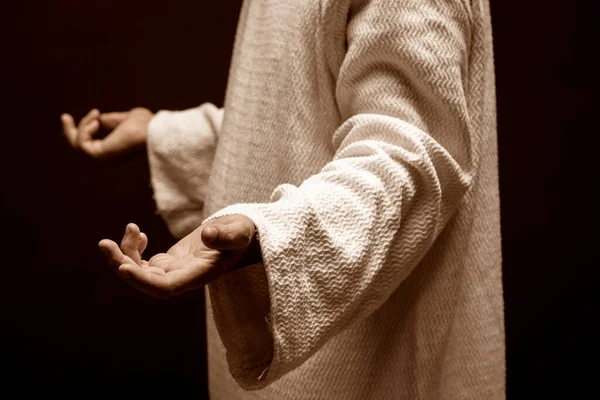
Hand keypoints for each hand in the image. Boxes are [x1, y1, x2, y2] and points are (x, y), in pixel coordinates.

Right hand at [61, 107, 153, 159]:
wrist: (152, 130)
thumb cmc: (145, 124)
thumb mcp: (123, 119)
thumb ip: (109, 121)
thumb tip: (97, 118)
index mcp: (112, 151)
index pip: (87, 145)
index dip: (77, 131)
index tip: (67, 117)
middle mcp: (105, 159)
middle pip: (77, 148)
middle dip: (70, 132)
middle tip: (64, 116)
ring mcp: (101, 160)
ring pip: (77, 143)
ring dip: (83, 126)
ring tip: (96, 116)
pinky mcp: (99, 157)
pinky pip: (81, 143)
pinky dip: (86, 129)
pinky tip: (97, 121)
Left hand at [98, 215, 261, 297]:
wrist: (243, 234)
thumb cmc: (244, 233)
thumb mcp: (240, 232)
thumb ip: (227, 236)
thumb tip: (208, 234)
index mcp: (198, 275)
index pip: (165, 287)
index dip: (142, 281)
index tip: (124, 267)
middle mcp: (183, 278)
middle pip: (145, 282)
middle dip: (122, 264)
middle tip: (105, 244)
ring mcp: (174, 271)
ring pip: (140, 271)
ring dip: (124, 254)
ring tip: (128, 228)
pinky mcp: (169, 261)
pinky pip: (144, 261)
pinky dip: (134, 247)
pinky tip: (137, 232)